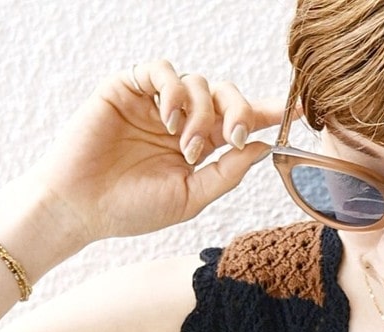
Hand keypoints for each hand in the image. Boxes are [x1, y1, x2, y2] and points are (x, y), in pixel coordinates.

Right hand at [19, 60, 284, 248]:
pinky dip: (174, 89)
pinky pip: (163, 70)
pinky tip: (170, 119)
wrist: (82, 206)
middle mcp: (181, 121)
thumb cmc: (132, 209)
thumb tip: (264, 146)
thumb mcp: (191, 197)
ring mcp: (155, 103)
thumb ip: (227, 173)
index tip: (300, 112)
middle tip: (232, 139)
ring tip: (185, 145)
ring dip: (202, 113)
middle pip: (225, 95)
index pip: (239, 122)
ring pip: (198, 83)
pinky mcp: (129, 87)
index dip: (267, 114)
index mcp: (199, 147)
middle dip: (238, 113)